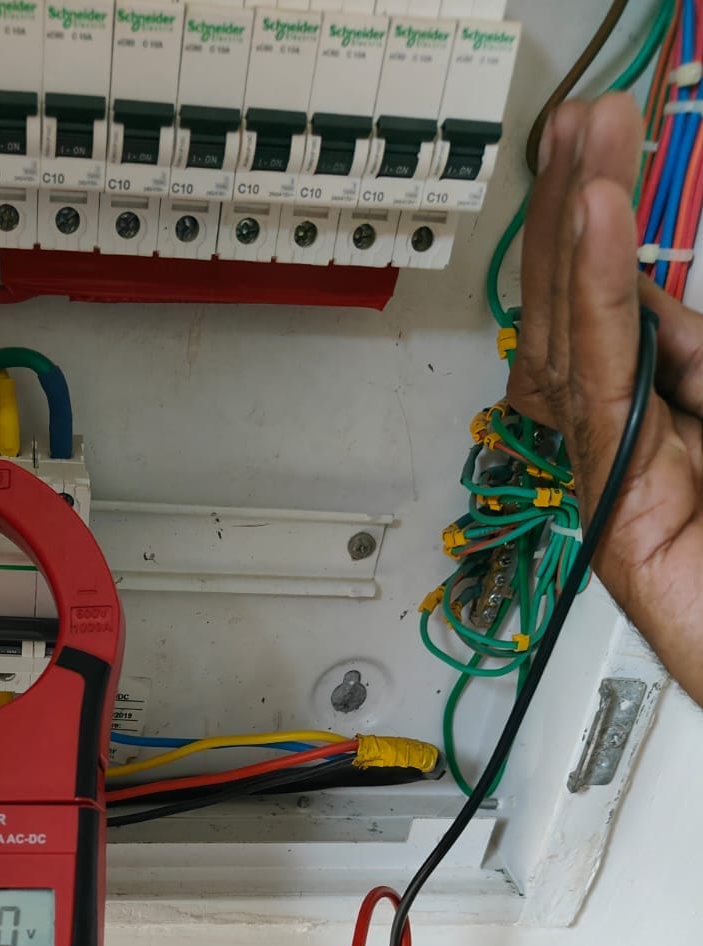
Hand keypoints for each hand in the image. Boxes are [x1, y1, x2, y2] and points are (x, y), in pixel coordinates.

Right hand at [508, 93, 702, 705]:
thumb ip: (701, 363)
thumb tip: (666, 301)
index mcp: (672, 427)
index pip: (627, 312)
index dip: (606, 225)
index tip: (599, 146)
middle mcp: (634, 447)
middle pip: (585, 312)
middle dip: (577, 206)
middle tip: (578, 117)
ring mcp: (618, 477)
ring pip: (578, 337)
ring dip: (576, 229)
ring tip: (582, 137)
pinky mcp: (616, 507)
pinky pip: (600, 385)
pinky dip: (591, 296)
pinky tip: (587, 219)